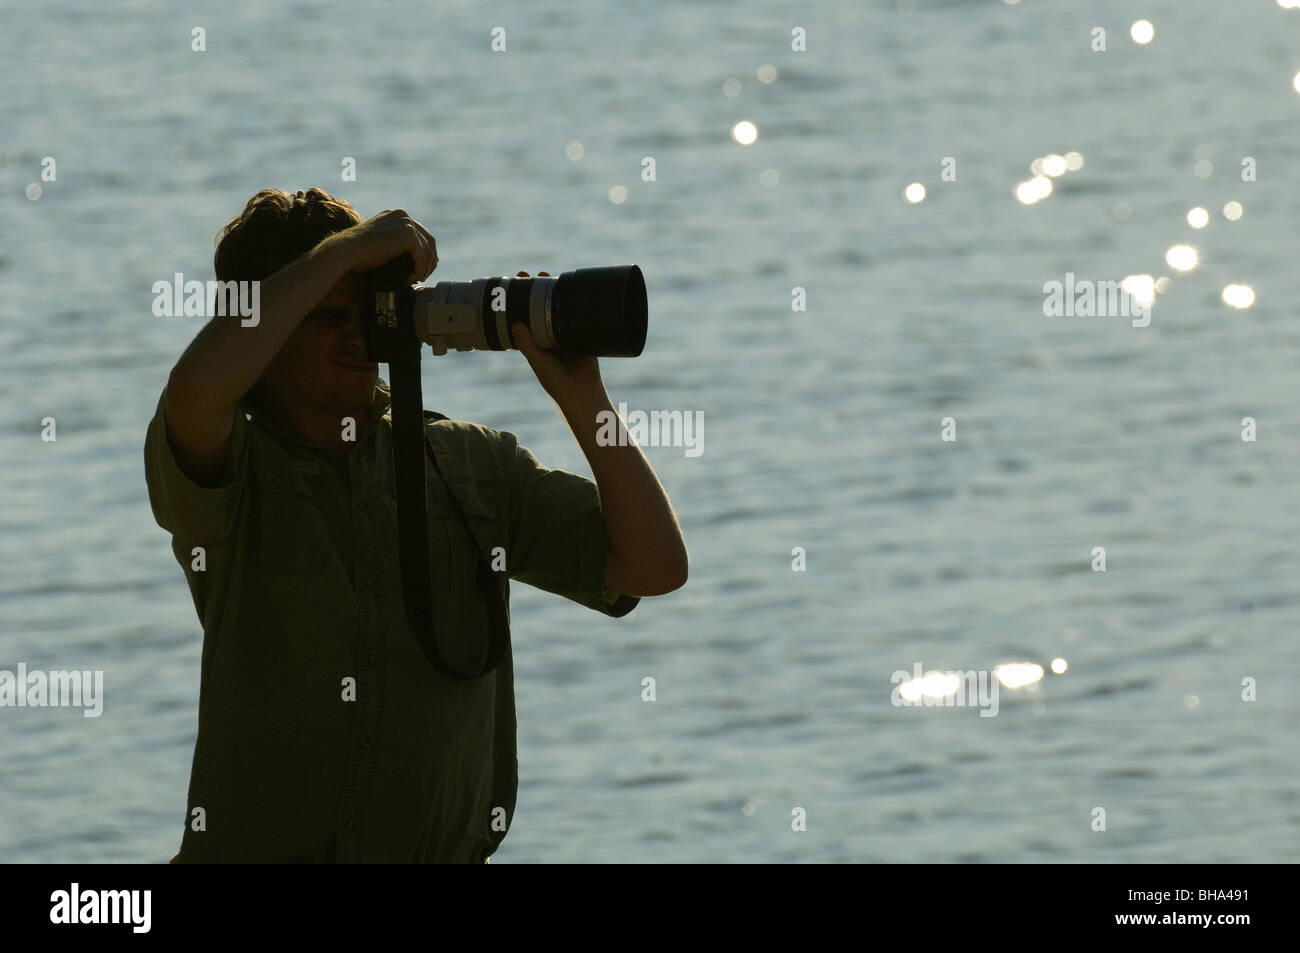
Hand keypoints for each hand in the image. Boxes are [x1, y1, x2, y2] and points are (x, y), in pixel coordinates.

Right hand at [328, 209, 437, 281]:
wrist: (348, 249)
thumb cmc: (361, 251)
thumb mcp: (384, 244)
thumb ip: (399, 245)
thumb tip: (417, 258)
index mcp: (397, 216)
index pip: (421, 234)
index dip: (427, 252)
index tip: (427, 267)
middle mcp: (403, 216)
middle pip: (428, 240)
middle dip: (430, 260)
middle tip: (424, 275)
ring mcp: (406, 223)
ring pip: (427, 250)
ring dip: (425, 268)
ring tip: (417, 278)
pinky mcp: (407, 234)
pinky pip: (422, 256)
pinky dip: (420, 269)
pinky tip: (412, 277)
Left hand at [510, 271, 604, 406]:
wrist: (583, 392)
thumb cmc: (556, 382)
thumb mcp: (539, 363)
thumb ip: (527, 346)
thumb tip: (516, 324)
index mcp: (534, 341)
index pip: (522, 316)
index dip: (516, 302)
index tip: (511, 287)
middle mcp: (547, 334)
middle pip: (537, 307)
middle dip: (533, 291)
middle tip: (528, 274)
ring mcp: (564, 332)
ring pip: (556, 308)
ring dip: (552, 292)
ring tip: (547, 275)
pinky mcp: (580, 333)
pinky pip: (576, 315)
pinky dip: (573, 302)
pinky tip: (570, 288)